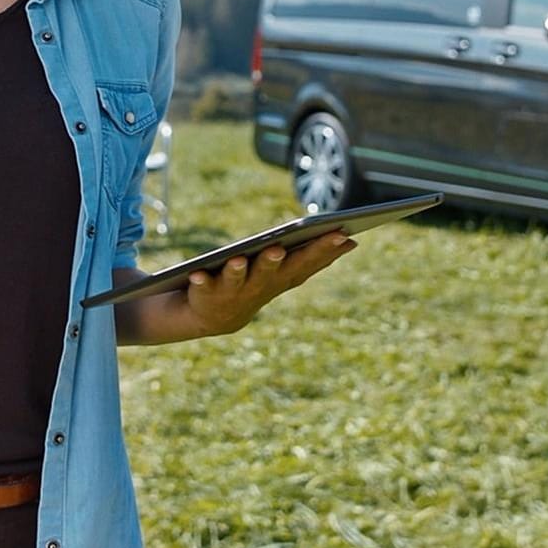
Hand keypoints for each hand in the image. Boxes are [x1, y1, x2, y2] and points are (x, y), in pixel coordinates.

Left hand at [182, 230, 357, 335]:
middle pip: (272, 270)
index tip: (342, 232)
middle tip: (279, 248)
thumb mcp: (288, 270)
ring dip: (238, 271)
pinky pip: (203, 286)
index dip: (324, 249)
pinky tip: (196, 273)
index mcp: (284, 276)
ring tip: (237, 260)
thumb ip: (316, 257)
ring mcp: (234, 291)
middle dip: (276, 261)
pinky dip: (201, 281)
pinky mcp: (207, 292)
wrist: (216, 316)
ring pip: (238, 279)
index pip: (307, 261)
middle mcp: (262, 285)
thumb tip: (352, 240)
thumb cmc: (258, 282)